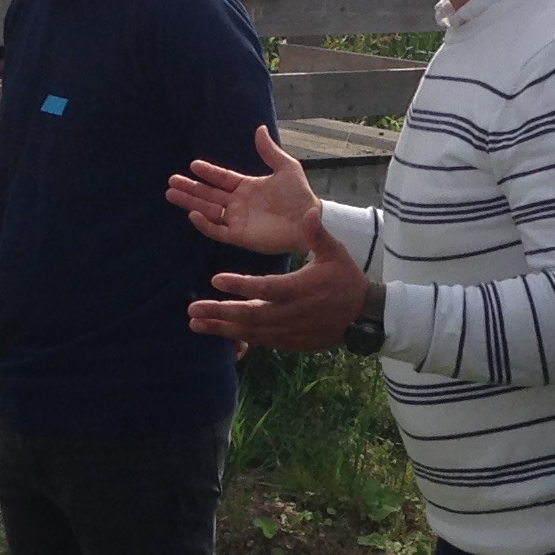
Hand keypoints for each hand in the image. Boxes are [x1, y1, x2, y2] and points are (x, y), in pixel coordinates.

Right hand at [166, 125, 319, 253]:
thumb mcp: (286, 167)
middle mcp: (239, 204)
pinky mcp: (240, 236)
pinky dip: (204, 224)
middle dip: (190, 189)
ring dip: (190, 203)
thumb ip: (269, 151)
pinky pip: (217, 230)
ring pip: (208, 211)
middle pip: (208, 195)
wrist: (309, 219)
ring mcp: (238, 220)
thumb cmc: (299, 195)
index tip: (193, 165)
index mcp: (247, 187)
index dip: (208, 173)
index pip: (222, 179)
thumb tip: (259, 129)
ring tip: (172, 194)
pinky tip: (193, 213)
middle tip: (171, 181)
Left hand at [186, 204, 366, 353]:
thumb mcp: (336, 254)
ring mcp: (289, 331)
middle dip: (219, 313)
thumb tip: (309, 211)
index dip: (240, 285)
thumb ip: (317, 234)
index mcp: (300, 289)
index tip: (216, 280)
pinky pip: (259, 341)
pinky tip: (219, 333)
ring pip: (250, 332)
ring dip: (222, 328)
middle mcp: (291, 313)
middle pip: (250, 315)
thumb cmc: (346, 281)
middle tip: (192, 309)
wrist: (362, 318)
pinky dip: (238, 338)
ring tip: (195, 324)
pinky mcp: (289, 342)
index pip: (265, 288)